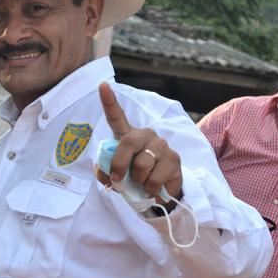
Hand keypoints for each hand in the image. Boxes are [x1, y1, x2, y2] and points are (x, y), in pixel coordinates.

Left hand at [95, 83, 181, 202]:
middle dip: (120, 165)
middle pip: (128, 142)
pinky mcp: (174, 159)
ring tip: (141, 184)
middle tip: (118, 180)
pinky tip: (153, 188)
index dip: (109, 102)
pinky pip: (156, 178)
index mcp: (128, 135)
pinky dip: (150, 189)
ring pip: (143, 164)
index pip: (117, 116)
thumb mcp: (116, 175)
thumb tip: (108, 176)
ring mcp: (161, 145)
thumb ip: (106, 172)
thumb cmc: (133, 178)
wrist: (159, 191)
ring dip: (138, 181)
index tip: (102, 86)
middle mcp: (146, 135)